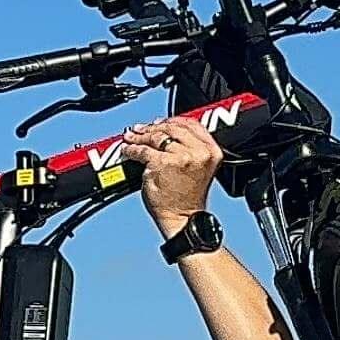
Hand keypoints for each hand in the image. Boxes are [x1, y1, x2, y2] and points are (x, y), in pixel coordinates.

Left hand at [120, 115, 220, 229]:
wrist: (183, 219)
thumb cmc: (187, 199)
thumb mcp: (196, 167)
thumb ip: (187, 148)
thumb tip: (164, 133)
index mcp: (211, 150)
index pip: (190, 124)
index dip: (171, 120)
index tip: (159, 122)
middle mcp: (199, 151)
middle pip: (173, 127)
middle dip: (153, 127)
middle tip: (140, 129)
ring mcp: (181, 156)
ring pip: (157, 137)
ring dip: (140, 136)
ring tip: (131, 138)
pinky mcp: (163, 163)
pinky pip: (143, 150)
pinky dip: (132, 149)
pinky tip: (128, 151)